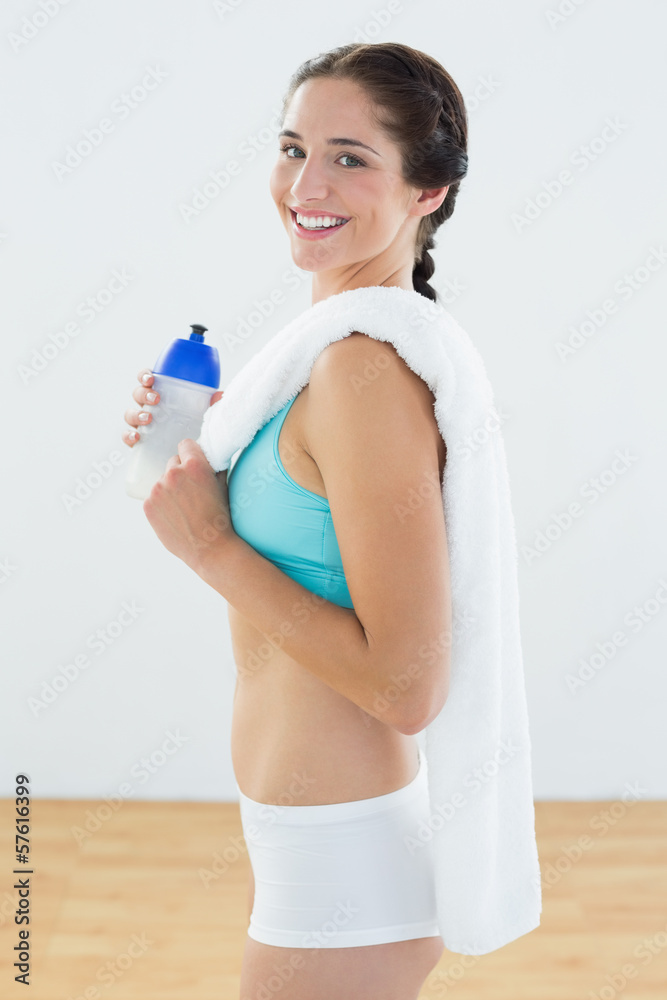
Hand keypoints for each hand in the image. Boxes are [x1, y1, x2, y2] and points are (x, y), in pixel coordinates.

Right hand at [122, 368, 222, 446]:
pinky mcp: (139, 442)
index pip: (148, 380)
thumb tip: (220, 395)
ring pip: (130, 414)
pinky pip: (127, 436)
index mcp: (163, 396)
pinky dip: (129, 435)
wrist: (190, 459)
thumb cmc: (194, 430)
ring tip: (149, 418)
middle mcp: (150, 408)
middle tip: (156, 398)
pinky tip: (137, 437)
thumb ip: (211, 406)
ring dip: (137, 413)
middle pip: (138, 394)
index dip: (145, 376)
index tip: (152, 378)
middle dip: (143, 394)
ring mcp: (143, 425)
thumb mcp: (203, 416)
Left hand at [142, 438, 234, 576]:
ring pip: (162, 481)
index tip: (193, 464)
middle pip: (173, 462)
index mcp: (194, 465)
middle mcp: (173, 473)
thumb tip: (212, 455)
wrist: (210, 548)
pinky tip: (174, 515)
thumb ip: (215, 466)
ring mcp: (158, 489)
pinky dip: (161, 504)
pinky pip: (153, 497)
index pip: (185, 444)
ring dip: (170, 489)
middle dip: (181, 473)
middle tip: (191, 491)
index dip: (191, 454)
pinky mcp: (148, 505)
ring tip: (184, 508)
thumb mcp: (224, 486)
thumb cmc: (220, 518)